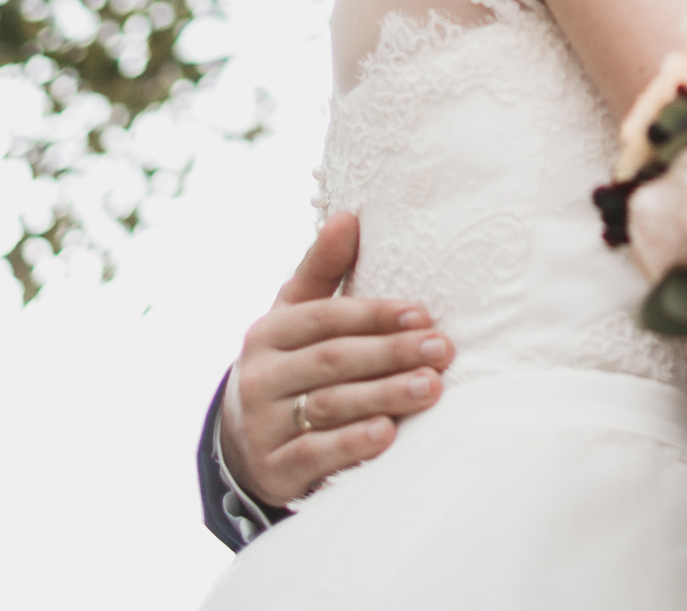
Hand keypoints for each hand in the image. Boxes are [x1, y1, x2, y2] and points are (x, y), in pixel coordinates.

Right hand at [217, 213, 454, 508]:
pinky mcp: (274, 469)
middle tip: (442, 349)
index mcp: (269, 333)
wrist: (244, 446)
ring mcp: (263, 425)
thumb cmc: (288, 367)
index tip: (423, 314)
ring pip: (328, 405)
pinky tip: (387, 435)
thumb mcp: (294, 319)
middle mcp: (260, 377)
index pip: (324, 318)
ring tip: (430, 387)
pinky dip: (351, 444)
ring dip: (383, 395)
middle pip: (332, 360)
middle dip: (391, 354)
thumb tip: (347, 217)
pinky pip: (314, 454)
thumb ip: (322, 271)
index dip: (374, 315)